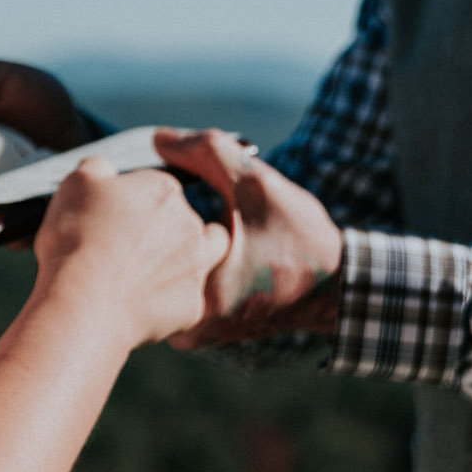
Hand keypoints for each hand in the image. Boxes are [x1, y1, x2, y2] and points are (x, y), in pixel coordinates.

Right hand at [33, 159, 227, 349]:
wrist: (84, 302)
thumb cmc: (78, 237)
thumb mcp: (76, 183)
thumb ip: (97, 168)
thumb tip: (103, 170)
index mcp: (164, 190)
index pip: (158, 189)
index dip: (135, 203)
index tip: (114, 219)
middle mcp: (190, 225)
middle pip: (182, 222)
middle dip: (162, 232)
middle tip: (128, 249)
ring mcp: (195, 268)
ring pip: (199, 260)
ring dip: (179, 263)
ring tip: (145, 275)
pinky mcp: (191, 306)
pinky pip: (184, 300)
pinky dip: (165, 302)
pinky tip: (139, 305)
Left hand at [153, 130, 343, 348]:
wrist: (337, 286)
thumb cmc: (300, 238)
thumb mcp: (255, 184)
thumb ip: (206, 154)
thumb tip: (159, 139)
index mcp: (203, 291)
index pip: (142, 243)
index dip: (137, 211)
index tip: (135, 193)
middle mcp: (194, 324)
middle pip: (141, 268)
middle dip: (144, 236)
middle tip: (147, 209)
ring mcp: (195, 332)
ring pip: (153, 282)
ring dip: (157, 255)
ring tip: (171, 229)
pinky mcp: (200, 332)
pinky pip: (167, 295)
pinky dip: (171, 272)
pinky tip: (186, 250)